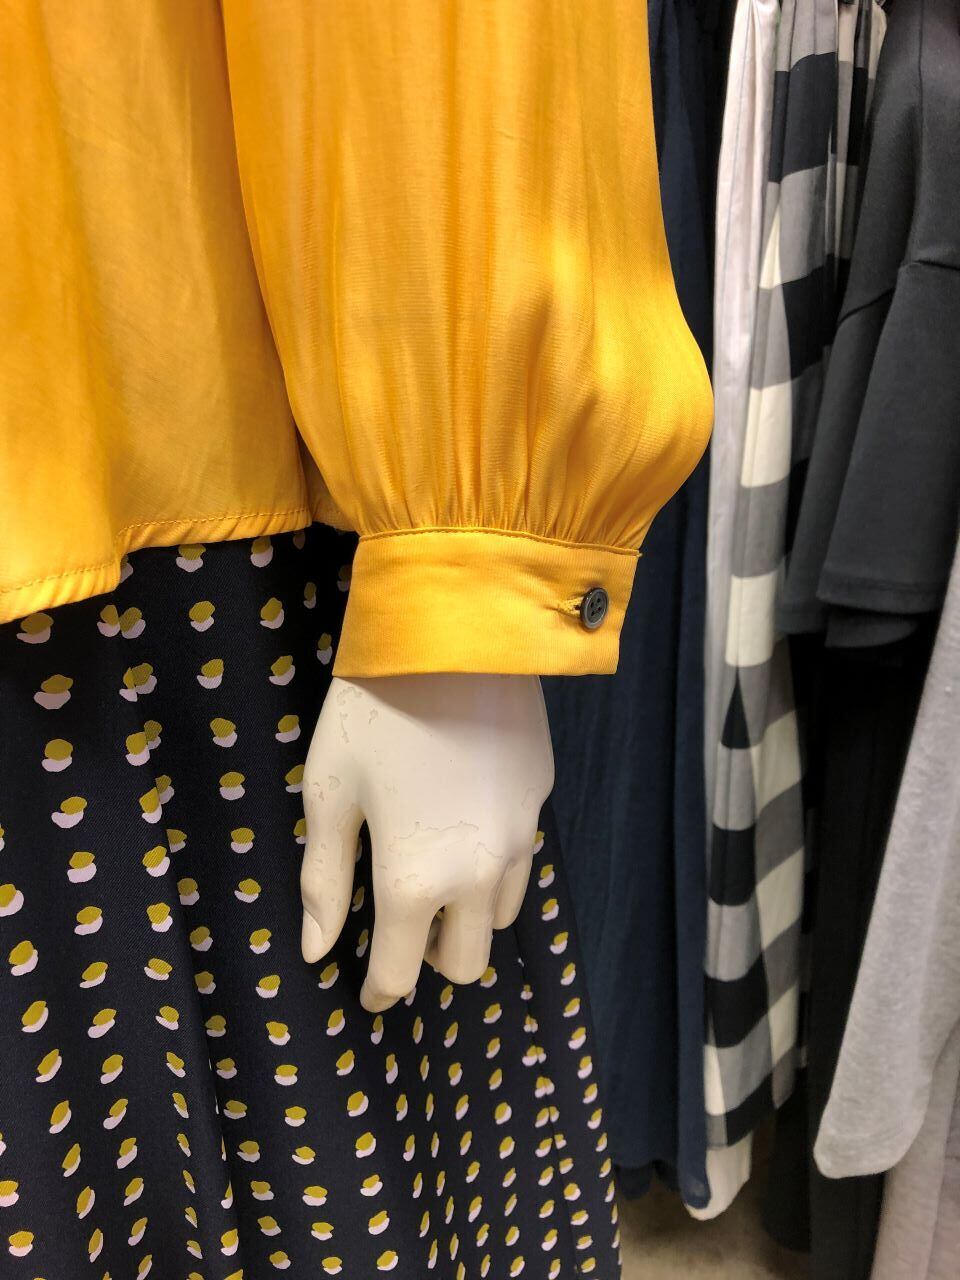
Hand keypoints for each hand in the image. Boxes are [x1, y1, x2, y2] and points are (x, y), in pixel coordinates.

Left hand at [300, 673, 553, 1011]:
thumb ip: (325, 880)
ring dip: (468, 914)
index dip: (379, 991)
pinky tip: (466, 820)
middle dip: (430, 959)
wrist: (454, 634)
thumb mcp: (330, 793)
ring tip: (437, 872)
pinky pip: (520, 857)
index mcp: (415, 881)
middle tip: (402, 926)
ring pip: (502, 914)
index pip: (400, 973)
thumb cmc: (372, 712)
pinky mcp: (541, 798)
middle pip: (467, 961)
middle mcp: (478, 875)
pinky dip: (492, 865)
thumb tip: (318, 950)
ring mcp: (520, 837)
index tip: (368, 990)